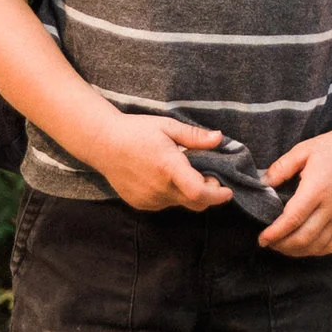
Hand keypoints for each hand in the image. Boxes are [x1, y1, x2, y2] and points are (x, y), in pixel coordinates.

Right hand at [94, 113, 231, 211]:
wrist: (103, 144)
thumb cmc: (137, 131)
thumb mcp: (168, 126)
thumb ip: (194, 136)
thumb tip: (219, 138)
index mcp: (168, 167)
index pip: (198, 192)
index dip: (217, 195)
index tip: (227, 191)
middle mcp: (159, 188)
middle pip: (194, 202)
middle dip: (208, 194)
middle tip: (210, 176)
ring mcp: (148, 199)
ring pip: (180, 204)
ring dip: (189, 193)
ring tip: (186, 173)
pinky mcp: (140, 204)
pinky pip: (165, 204)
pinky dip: (173, 195)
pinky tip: (166, 178)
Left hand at [259, 130, 331, 256]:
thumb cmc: (331, 148)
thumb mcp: (303, 150)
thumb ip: (281, 167)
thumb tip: (262, 184)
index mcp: (317, 189)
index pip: (293, 219)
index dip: (275, 233)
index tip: (261, 238)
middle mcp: (331, 207)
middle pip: (304, 237)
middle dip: (281, 245)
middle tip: (267, 243)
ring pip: (317, 245)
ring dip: (296, 250)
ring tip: (281, 245)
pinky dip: (315, 250)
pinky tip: (303, 246)